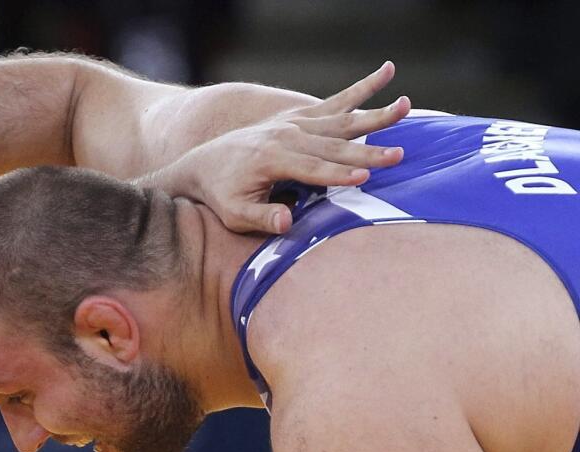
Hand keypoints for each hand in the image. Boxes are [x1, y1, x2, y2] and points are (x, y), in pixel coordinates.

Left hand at [144, 62, 411, 233]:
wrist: (204, 163)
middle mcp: (286, 135)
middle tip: (398, 156)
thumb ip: (260, 217)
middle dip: (367, 152)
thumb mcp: (233, 214)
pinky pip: (337, 102)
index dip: (337, 176)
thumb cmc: (221, 195)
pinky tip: (389, 72)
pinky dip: (364, 88)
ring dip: (376, 116)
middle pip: (334, 145)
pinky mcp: (301, 117)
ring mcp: (295, 123)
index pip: (311, 169)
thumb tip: (288, 222)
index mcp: (271, 159)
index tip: (364, 179)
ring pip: (342, 120)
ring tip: (406, 106)